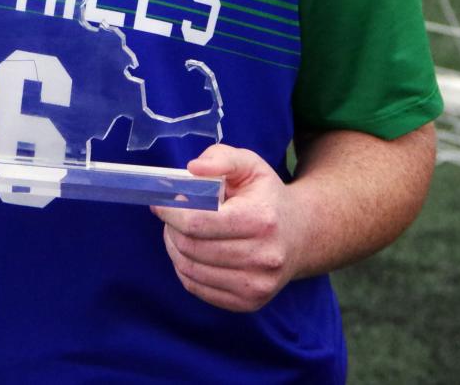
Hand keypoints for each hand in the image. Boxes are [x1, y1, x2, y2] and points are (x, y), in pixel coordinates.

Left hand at [151, 143, 306, 312]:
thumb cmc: (266, 195)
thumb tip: (193, 169)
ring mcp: (257, 285)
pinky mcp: (249, 303)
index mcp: (261, 219)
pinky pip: (198, 289)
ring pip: (191, 270)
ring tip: (177, 231)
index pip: (199, 222)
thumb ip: (221, 158)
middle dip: (171, 228)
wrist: (300, 235)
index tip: (159, 202)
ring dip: (174, 248)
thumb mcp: (249, 164)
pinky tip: (190, 252)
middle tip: (169, 216)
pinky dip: (185, 269)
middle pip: (192, 247)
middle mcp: (263, 257)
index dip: (171, 212)